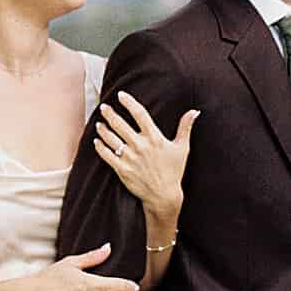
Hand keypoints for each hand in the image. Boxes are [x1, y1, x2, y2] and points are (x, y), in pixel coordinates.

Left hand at [95, 91, 197, 215]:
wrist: (164, 196)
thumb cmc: (174, 171)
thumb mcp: (182, 148)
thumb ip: (185, 127)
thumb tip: (194, 111)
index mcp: (155, 139)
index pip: (140, 114)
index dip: (129, 103)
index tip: (121, 95)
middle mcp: (141, 146)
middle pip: (120, 125)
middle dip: (110, 114)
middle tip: (104, 107)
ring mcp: (130, 158)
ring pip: (111, 138)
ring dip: (103, 129)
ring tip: (99, 123)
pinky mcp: (122, 169)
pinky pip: (107, 155)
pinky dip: (100, 147)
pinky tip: (96, 141)